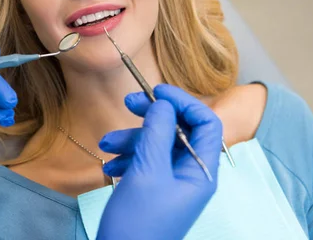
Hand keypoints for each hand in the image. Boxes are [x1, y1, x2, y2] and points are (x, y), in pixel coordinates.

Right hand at [97, 84, 222, 239]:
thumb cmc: (139, 221)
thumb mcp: (148, 170)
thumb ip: (157, 132)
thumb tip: (163, 103)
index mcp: (201, 170)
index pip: (206, 123)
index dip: (184, 102)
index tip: (157, 90)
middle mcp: (190, 174)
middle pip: (178, 130)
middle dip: (152, 116)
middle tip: (128, 102)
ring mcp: (172, 182)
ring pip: (156, 145)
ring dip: (131, 139)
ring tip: (106, 144)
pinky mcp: (154, 189)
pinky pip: (145, 161)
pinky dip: (127, 157)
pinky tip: (110, 166)